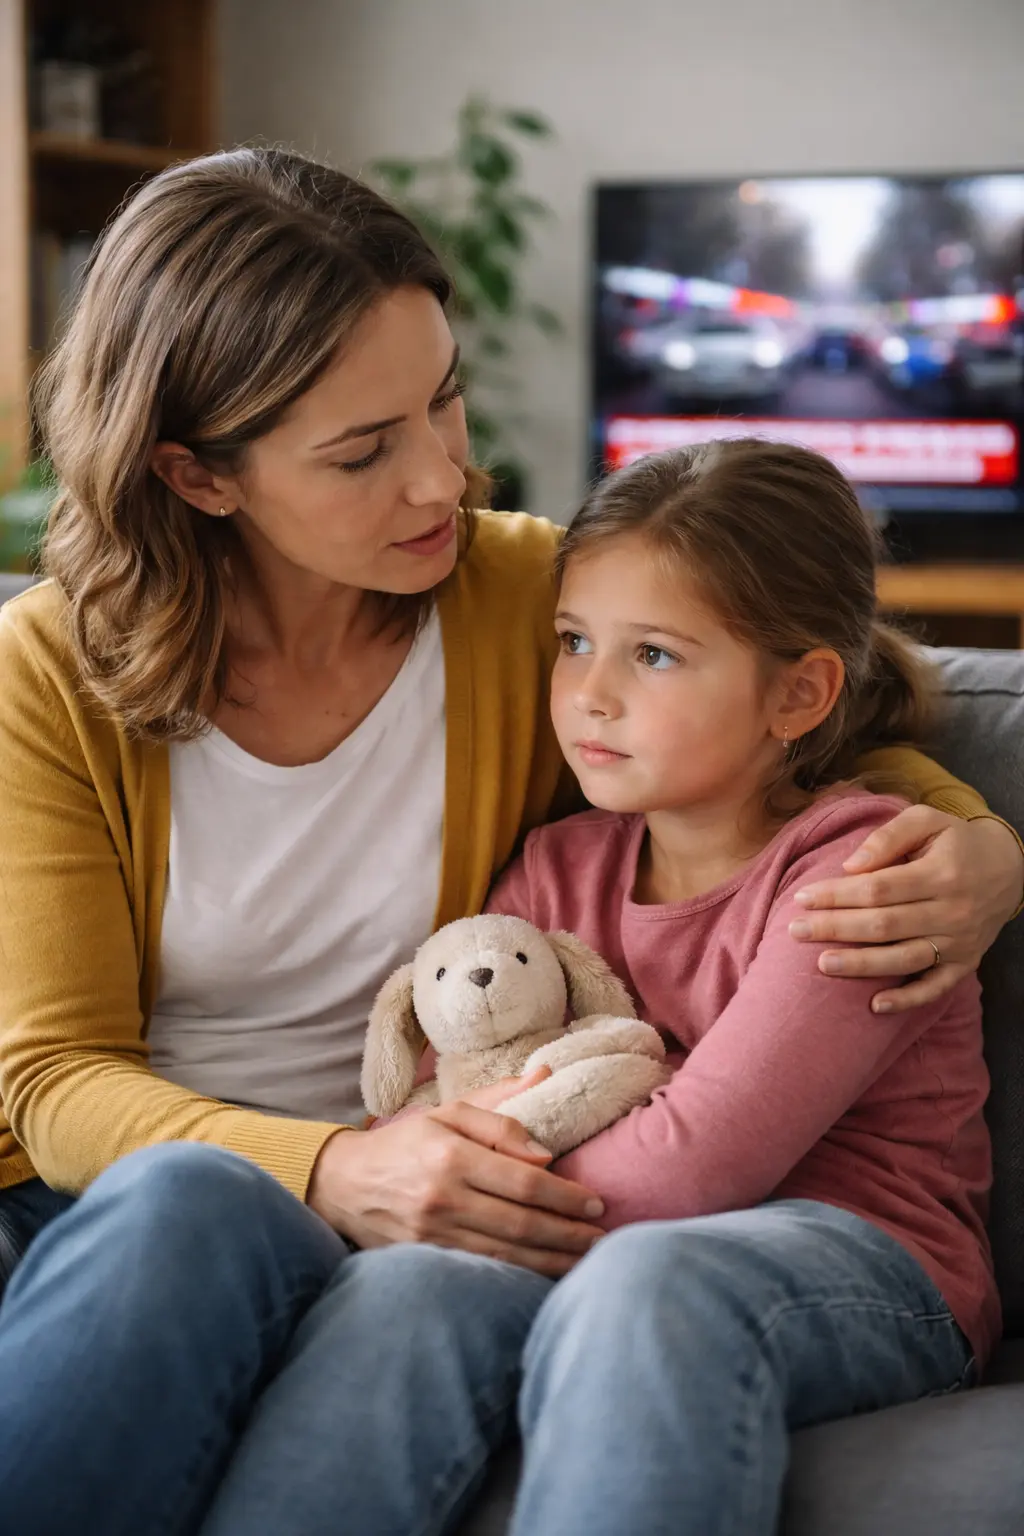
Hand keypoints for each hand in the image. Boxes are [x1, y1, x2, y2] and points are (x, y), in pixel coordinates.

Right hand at [306, 1070, 605, 1276]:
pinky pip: (482, 1271)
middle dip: (569, 1234)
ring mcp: (432, 1236)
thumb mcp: (448, 1111)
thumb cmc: (405, 1142)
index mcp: (452, 1157)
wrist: (343, 1183)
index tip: (595, 1202)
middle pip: (522, 1224)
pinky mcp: (425, 1260)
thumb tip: (547, 1142)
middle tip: (603, 1238)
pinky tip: (545, 1276)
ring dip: (552, 1261)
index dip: (566, 1196)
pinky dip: (518, 1277)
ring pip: (506, 1256)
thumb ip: (500, 1114)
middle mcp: (443, 1199)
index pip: (525, 1182)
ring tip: (586, 1261)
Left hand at [788, 806, 1022, 1012]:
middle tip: (795, 931)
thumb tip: (851, 866)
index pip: (878, 888)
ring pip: (904, 959)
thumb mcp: (927, 821)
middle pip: (883, 925)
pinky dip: (907, 1000)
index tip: (802, 898)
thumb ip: (888, 836)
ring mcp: (960, 941)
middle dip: (835, 929)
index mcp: (940, 873)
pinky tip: (874, 1006)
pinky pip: (936, 988)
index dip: (837, 895)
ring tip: (822, 964)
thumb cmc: (956, 841)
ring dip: (861, 965)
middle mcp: (952, 911)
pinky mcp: (966, 963)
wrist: (1010, 868)